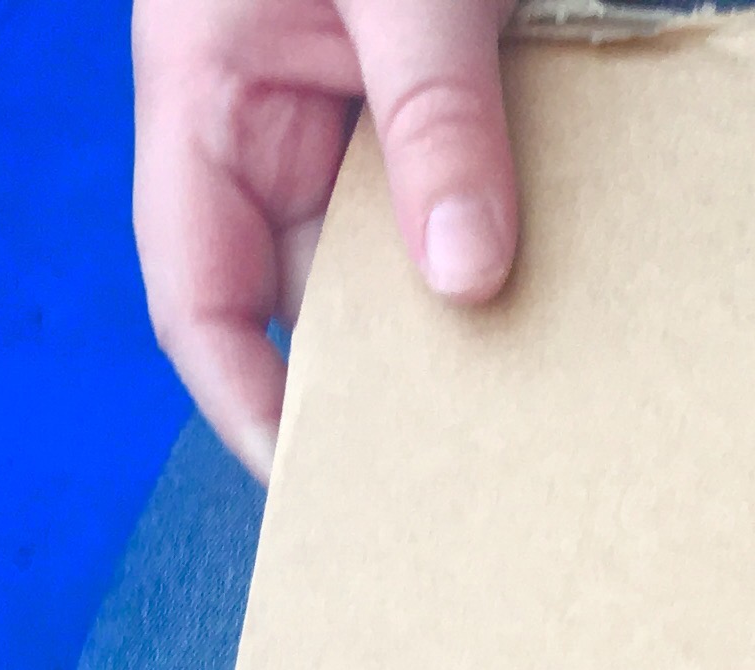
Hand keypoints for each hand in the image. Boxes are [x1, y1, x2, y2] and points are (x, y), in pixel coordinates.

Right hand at [134, 0, 520, 478]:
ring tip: (510, 412)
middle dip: (369, 383)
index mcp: (204, 91)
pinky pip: (444, 199)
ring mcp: (337, 109)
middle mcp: (263, 118)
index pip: (200, 299)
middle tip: (444, 480)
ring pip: (383, 258)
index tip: (317, 493)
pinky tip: (553, 311)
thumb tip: (467, 273)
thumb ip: (434, 114)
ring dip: (446, 320)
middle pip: (303, 297)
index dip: (248, 409)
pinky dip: (490, 251)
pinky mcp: (417, 94)